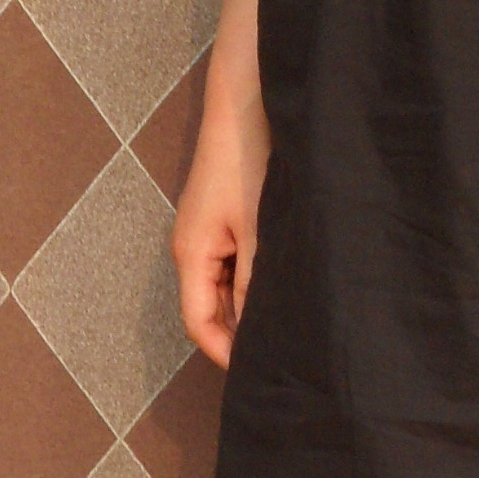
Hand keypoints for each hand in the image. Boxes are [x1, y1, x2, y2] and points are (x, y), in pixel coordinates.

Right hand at [173, 98, 268, 366]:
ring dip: (249, 306)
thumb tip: (260, 332)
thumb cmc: (248, 162)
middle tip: (280, 353)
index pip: (199, 323)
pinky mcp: (224, 220)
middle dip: (239, 333)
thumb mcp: (259, 231)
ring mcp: (207, 233)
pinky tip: (284, 283)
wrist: (246, 105)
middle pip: (209, 308)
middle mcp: (192, 248)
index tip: (259, 372)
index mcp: (190, 254)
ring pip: (224, 288)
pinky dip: (254, 280)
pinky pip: (234, 264)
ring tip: (288, 322)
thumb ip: (256, 284)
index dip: (226, 353)